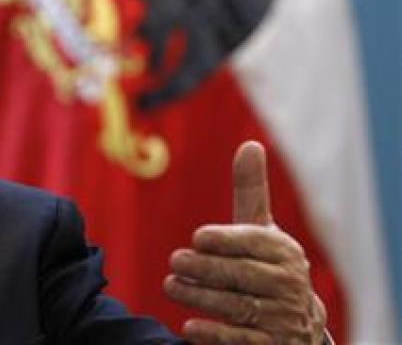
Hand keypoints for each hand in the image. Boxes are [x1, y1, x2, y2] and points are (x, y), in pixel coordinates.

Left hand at [163, 141, 327, 343]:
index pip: (255, 244)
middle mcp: (289, 286)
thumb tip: (250, 144)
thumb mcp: (263, 232)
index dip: (227, 241)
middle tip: (174, 261)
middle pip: (243, 276)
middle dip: (206, 269)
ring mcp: (282, 320)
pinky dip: (214, 335)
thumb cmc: (269, 268)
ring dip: (201, 297)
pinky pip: (241, 341)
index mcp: (284, 253)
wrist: (298, 328)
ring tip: (170, 285)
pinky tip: (188, 327)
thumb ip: (252, 193)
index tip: (198, 238)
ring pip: (238, 307)